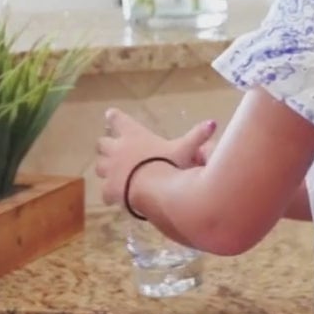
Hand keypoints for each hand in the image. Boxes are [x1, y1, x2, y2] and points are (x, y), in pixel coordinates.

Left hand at [94, 109, 217, 208]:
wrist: (151, 188)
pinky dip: (110, 193)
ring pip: (100, 166)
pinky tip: (117, 197)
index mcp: (132, 135)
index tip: (110, 115)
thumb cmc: (166, 163)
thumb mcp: (183, 149)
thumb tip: (213, 123)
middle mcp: (116, 149)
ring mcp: (109, 169)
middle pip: (102, 143)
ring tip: (115, 174)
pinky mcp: (108, 189)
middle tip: (114, 152)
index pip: (118, 120)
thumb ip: (196, 136)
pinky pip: (105, 190)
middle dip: (107, 147)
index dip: (114, 118)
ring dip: (106, 168)